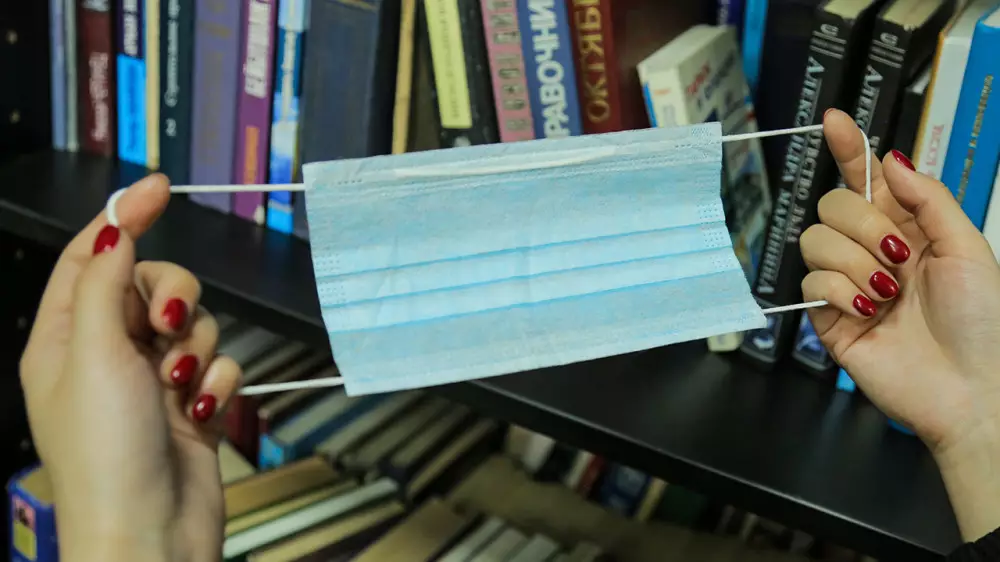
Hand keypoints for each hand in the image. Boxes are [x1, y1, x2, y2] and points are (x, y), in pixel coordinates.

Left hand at [19, 174, 242, 561]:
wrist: (153, 533)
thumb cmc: (106, 451)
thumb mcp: (93, 353)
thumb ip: (103, 283)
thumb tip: (115, 228)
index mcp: (65, 338)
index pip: (92, 257)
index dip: (123, 219)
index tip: (158, 187)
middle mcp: (107, 354)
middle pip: (152, 284)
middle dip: (172, 299)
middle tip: (166, 324)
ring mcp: (151, 380)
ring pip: (193, 323)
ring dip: (196, 349)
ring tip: (181, 386)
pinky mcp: (191, 404)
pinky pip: (218, 364)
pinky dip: (217, 383)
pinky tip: (202, 412)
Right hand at [802, 110, 999, 539]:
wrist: (971, 389)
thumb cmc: (984, 322)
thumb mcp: (968, 248)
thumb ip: (928, 199)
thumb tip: (889, 159)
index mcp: (908, 228)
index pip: (867, 180)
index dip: (849, 149)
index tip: (835, 120)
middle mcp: (871, 249)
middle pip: (832, 204)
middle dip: (863, 223)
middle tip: (898, 257)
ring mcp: (846, 281)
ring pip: (815, 238)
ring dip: (857, 262)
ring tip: (888, 295)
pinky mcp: (826, 315)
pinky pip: (811, 279)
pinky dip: (840, 290)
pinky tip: (868, 311)